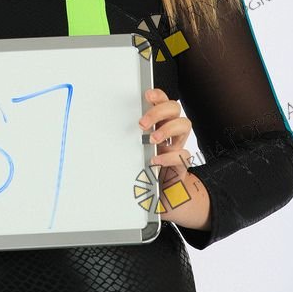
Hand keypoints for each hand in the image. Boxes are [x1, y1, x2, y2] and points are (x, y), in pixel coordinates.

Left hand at [139, 88, 208, 226]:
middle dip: (159, 111)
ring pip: (185, 125)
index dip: (158, 96)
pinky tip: (155, 161)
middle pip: (175, 109)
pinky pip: (183, 155)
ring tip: (152, 138)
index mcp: (160, 125)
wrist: (162, 196)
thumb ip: (130, 140)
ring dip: (168, 128)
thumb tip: (107, 129)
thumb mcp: (136, 152)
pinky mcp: (182, 166)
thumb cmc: (147, 171)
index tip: (147, 95)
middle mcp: (171, 134)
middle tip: (143, 123)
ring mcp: (178, 148)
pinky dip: (168, 157)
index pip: (164, 102)